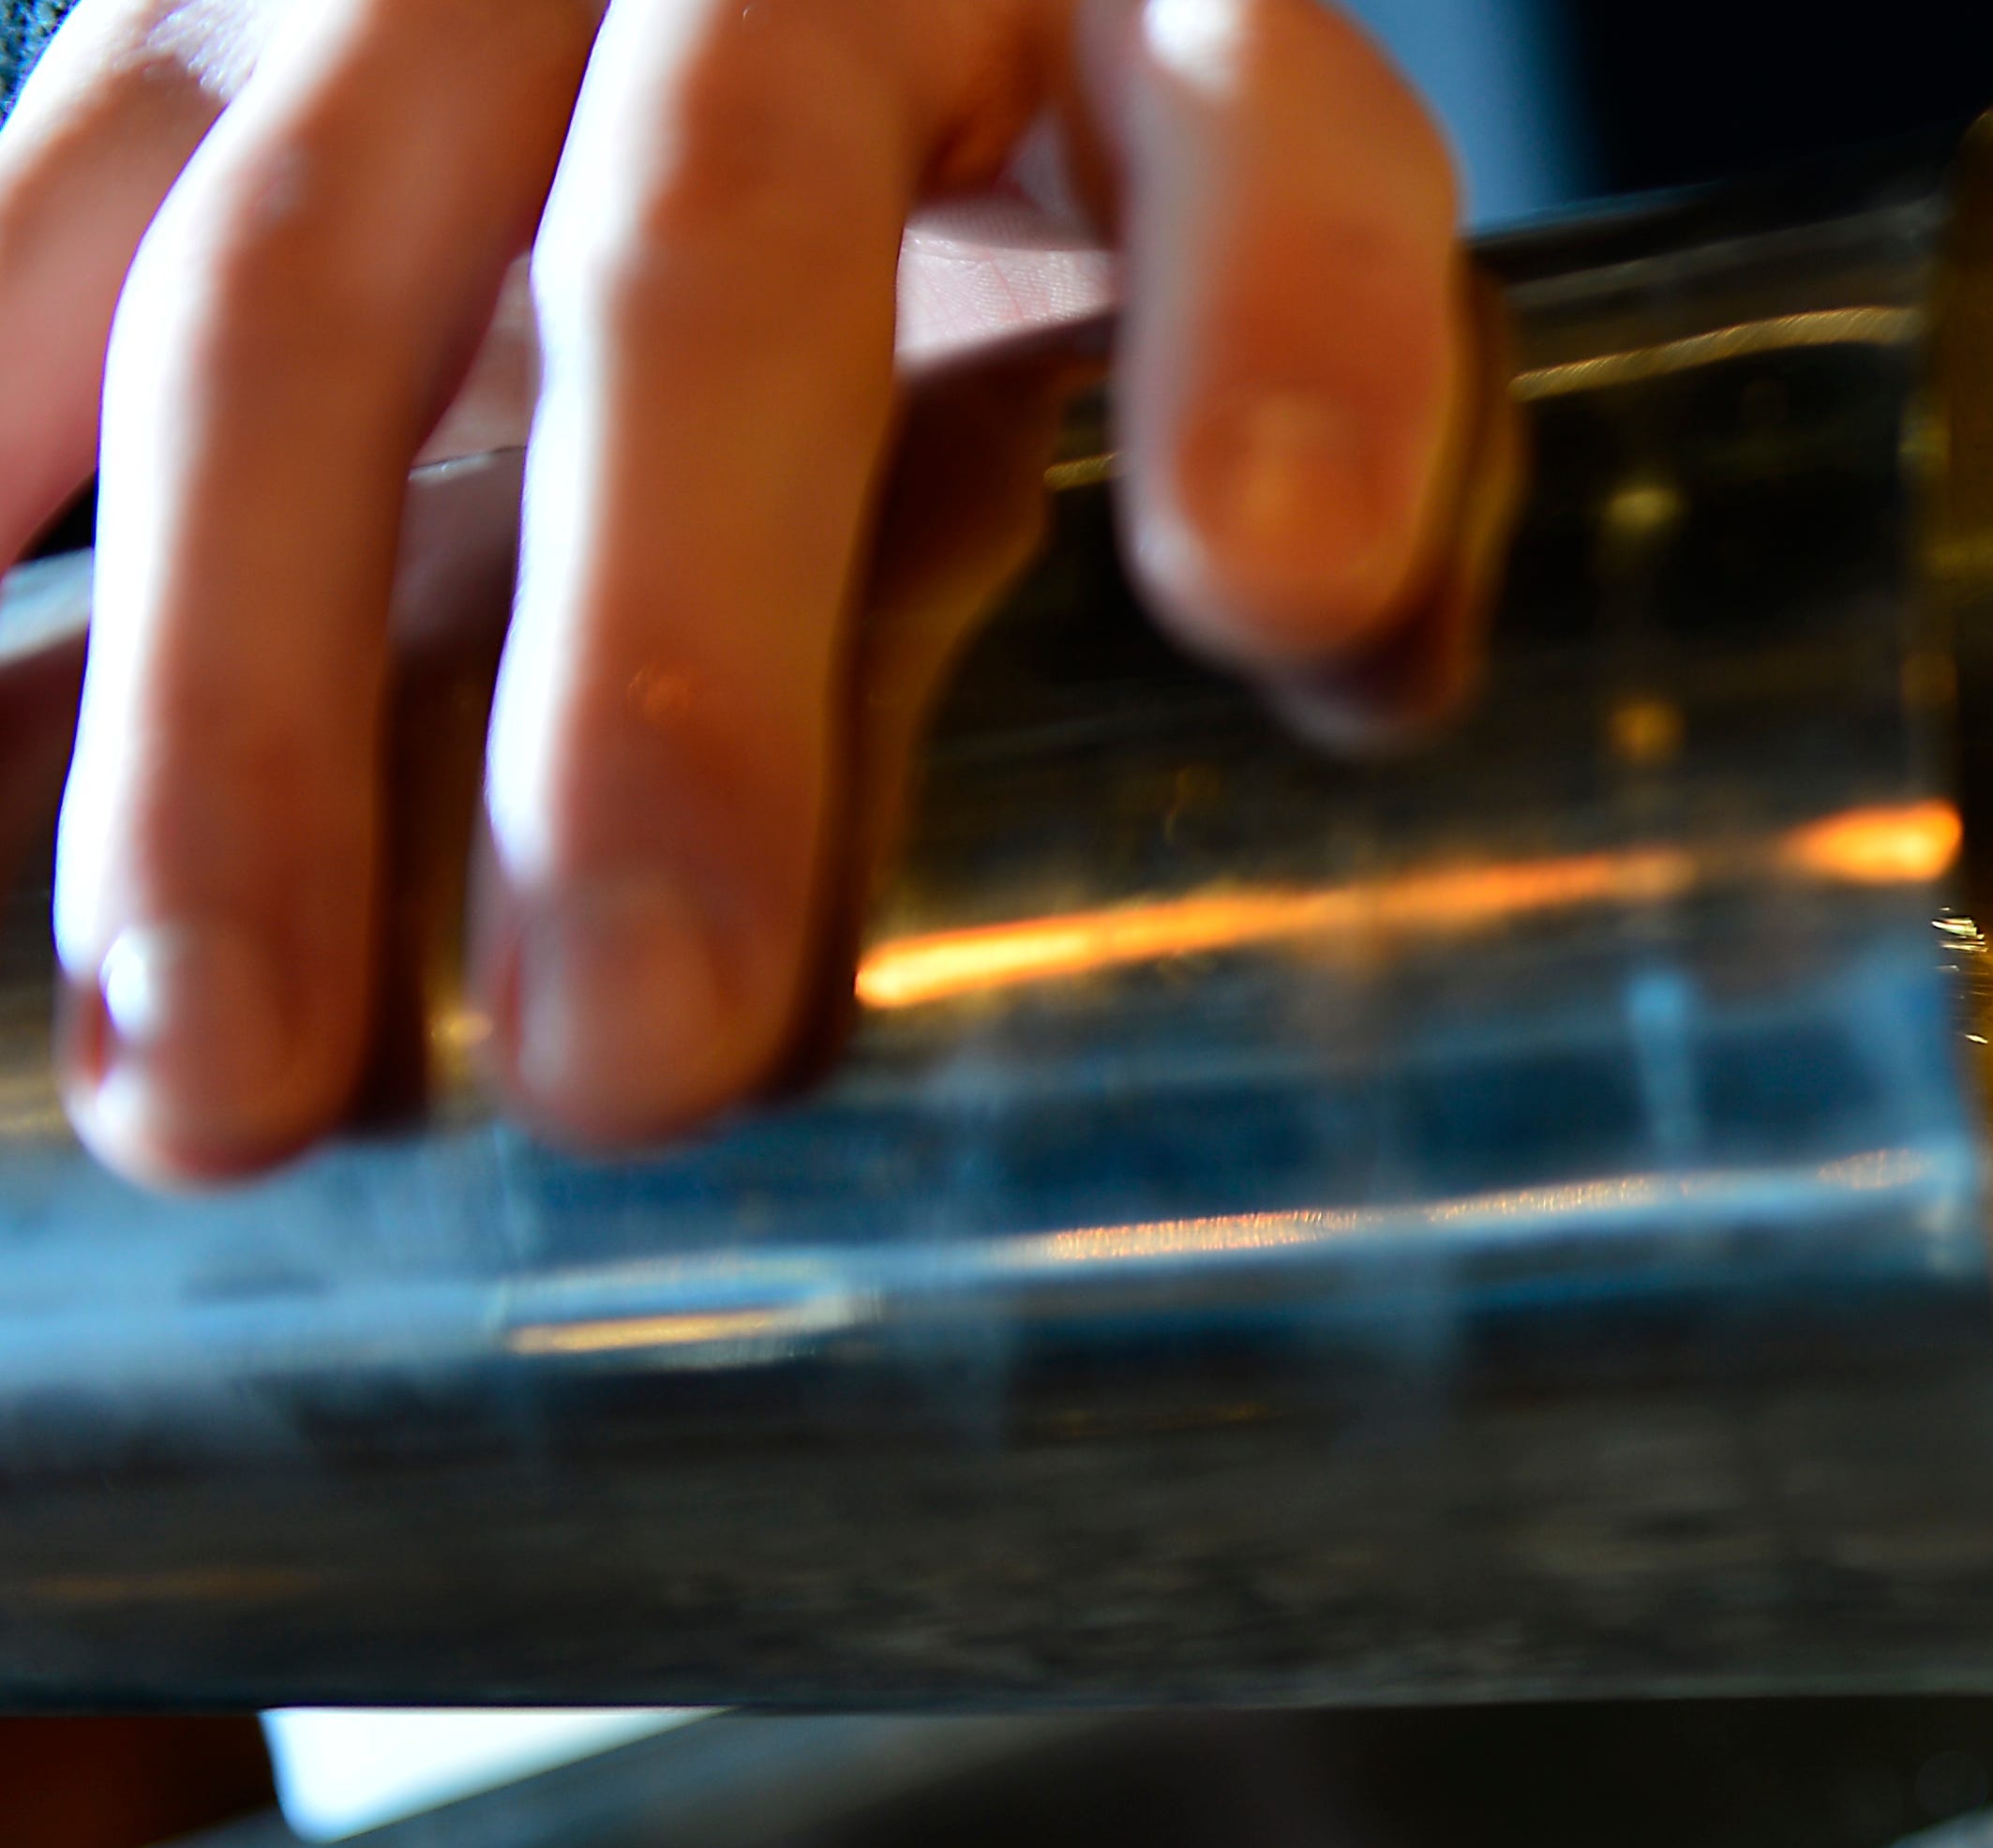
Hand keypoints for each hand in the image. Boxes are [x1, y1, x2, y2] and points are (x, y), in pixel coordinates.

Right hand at [0, 0, 1465, 1180]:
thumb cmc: (1068, 140)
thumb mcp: (1232, 225)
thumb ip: (1323, 413)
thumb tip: (1357, 671)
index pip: (1260, 133)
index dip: (1283, 348)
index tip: (1286, 598)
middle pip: (706, 264)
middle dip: (657, 678)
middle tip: (638, 1059)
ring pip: (292, 303)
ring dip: (230, 725)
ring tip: (221, 1092)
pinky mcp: (181, 13)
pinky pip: (27, 256)